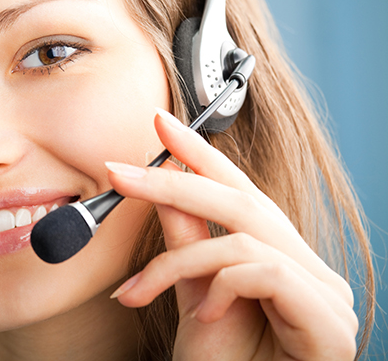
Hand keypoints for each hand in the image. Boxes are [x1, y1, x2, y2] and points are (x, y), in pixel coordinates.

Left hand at [104, 109, 357, 359]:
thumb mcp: (192, 299)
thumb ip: (186, 246)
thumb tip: (162, 190)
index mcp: (278, 259)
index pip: (240, 192)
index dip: (201, 155)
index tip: (159, 123)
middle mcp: (309, 269)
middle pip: (242, 203)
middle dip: (173, 180)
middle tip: (115, 172)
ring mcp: (326, 294)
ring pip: (243, 239)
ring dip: (178, 261)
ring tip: (140, 291)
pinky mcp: (328, 321)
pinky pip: (262, 273)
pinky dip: (221, 288)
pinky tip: (204, 320)